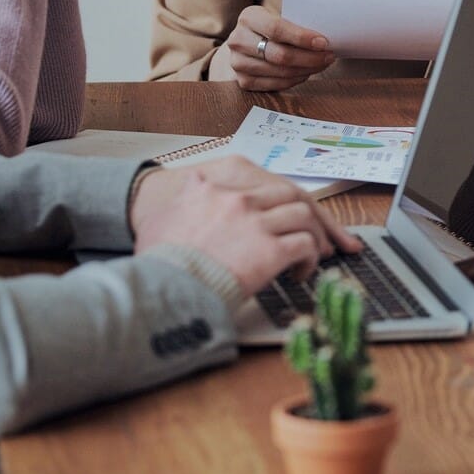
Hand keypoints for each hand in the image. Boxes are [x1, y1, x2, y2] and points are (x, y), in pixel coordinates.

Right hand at [131, 156, 362, 294]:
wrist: (163, 289)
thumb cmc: (158, 264)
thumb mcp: (161, 220)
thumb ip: (184, 199)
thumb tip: (192, 183)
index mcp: (213, 190)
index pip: (261, 186)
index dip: (279, 203)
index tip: (285, 218)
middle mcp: (238, 200)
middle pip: (290, 195)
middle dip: (308, 216)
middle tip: (316, 234)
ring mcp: (256, 223)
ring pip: (304, 217)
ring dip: (313, 236)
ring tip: (313, 254)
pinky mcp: (271, 250)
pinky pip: (305, 246)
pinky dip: (310, 259)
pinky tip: (301, 273)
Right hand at [215, 5, 334, 90]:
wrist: (250, 40)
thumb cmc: (273, 26)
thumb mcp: (280, 15)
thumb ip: (297, 22)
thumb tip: (325, 38)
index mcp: (248, 17)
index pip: (276, 29)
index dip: (301, 38)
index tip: (323, 42)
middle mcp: (238, 40)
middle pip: (279, 55)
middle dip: (309, 58)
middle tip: (329, 56)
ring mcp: (237, 62)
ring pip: (279, 72)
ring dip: (306, 70)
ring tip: (322, 64)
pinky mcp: (243, 81)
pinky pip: (275, 84)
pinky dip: (295, 79)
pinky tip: (307, 72)